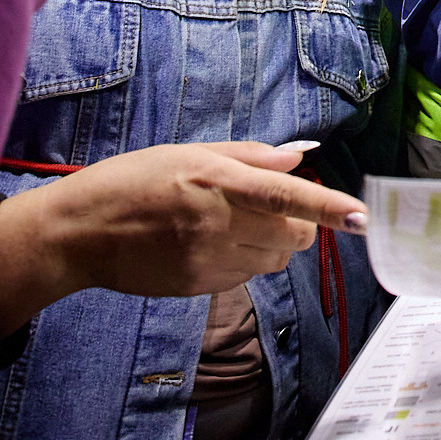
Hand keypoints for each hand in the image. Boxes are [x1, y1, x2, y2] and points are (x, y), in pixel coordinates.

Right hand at [0, 141, 366, 334]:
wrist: (79, 232)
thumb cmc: (131, 180)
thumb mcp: (187, 152)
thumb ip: (248, 156)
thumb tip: (298, 159)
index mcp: (215, 179)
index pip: (286, 196)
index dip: (328, 208)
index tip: (361, 217)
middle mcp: (216, 222)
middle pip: (292, 235)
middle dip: (298, 224)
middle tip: (273, 209)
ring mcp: (206, 259)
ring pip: (273, 260)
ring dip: (272, 244)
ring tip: (234, 225)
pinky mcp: (196, 286)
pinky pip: (244, 278)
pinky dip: (244, 261)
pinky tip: (211, 244)